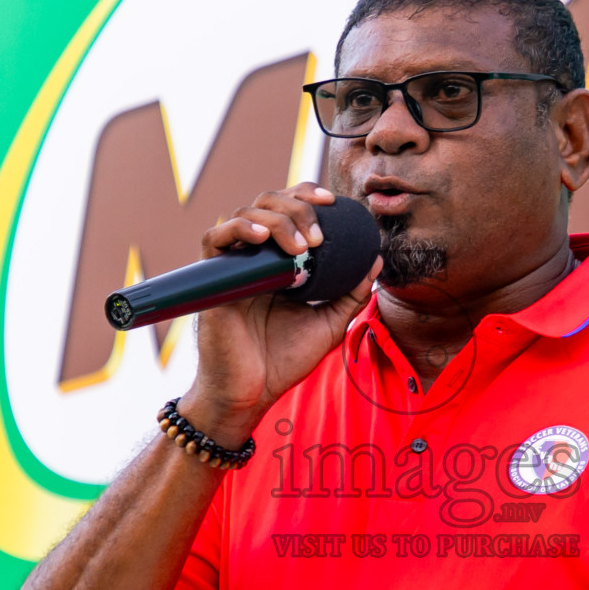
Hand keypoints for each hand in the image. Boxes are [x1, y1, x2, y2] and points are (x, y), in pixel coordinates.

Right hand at [181, 183, 382, 443]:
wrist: (252, 393)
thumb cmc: (284, 361)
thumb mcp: (329, 324)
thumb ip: (352, 294)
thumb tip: (375, 260)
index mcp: (280, 263)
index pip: (289, 211)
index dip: (307, 196)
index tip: (334, 201)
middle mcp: (256, 258)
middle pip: (269, 203)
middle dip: (297, 207)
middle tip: (319, 236)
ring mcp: (234, 266)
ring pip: (246, 213)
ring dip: (278, 219)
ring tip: (301, 246)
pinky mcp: (213, 280)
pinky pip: (215, 238)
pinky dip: (239, 228)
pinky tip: (262, 237)